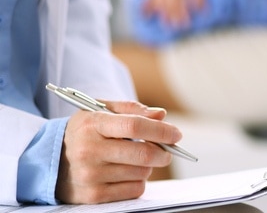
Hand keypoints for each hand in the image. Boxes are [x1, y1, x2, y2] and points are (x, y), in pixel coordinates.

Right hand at [56, 102, 179, 203]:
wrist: (50, 160)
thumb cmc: (85, 132)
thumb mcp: (101, 111)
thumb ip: (132, 109)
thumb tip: (161, 115)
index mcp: (92, 124)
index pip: (135, 126)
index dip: (161, 130)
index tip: (176, 134)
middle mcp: (89, 150)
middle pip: (143, 154)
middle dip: (163, 152)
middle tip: (167, 151)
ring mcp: (90, 175)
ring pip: (141, 172)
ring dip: (148, 167)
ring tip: (136, 160)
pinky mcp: (92, 196)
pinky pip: (133, 190)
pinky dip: (138, 182)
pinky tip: (126, 174)